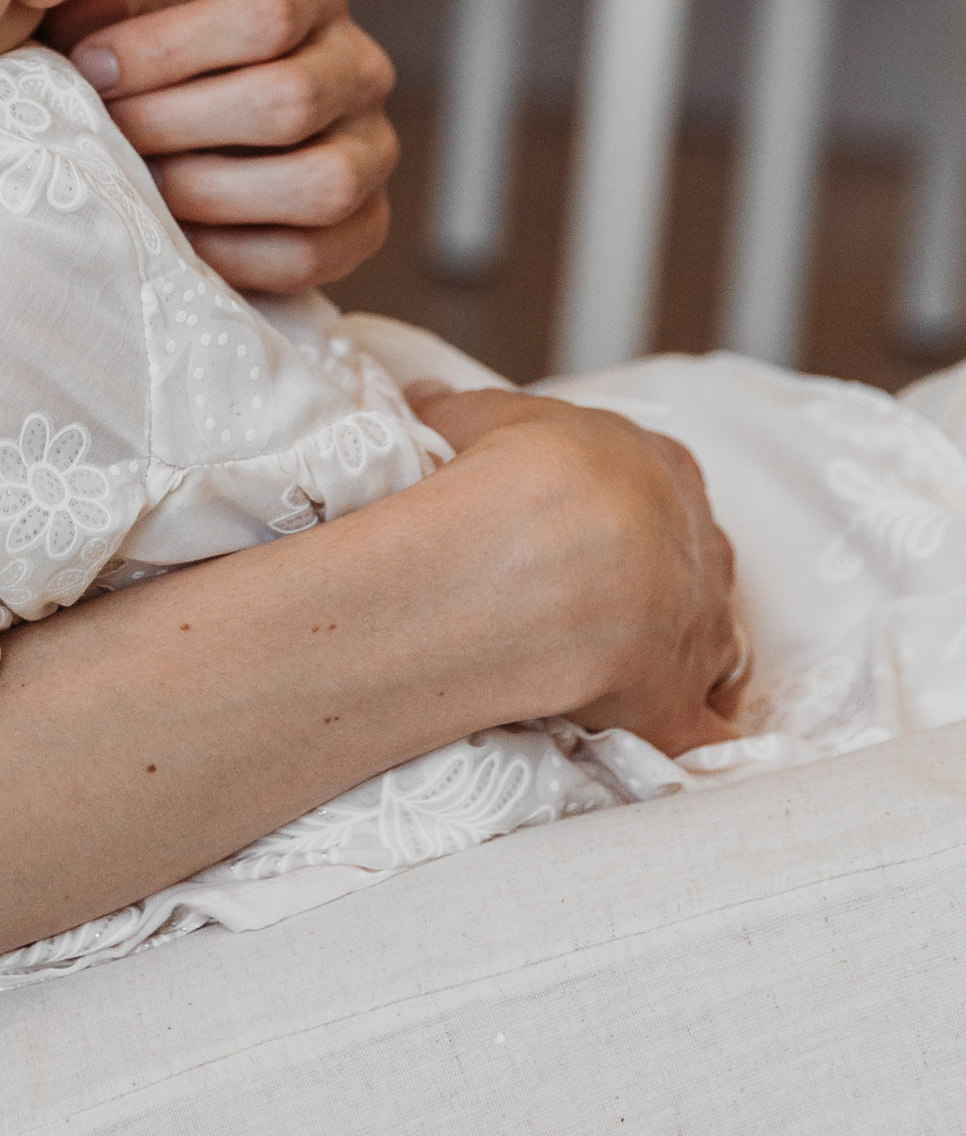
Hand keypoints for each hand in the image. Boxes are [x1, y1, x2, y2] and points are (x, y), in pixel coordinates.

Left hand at [46, 0, 396, 295]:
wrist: (199, 130)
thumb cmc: (160, 58)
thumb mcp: (131, 14)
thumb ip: (101, 7)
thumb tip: (80, 6)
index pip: (266, 9)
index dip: (166, 45)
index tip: (89, 68)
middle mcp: (360, 64)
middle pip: (290, 99)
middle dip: (176, 123)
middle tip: (105, 134)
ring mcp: (374, 150)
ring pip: (319, 183)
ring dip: (208, 191)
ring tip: (139, 184)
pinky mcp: (366, 226)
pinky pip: (310, 256)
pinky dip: (230, 255)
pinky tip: (171, 236)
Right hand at [408, 383, 744, 756]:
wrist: (542, 558)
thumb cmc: (522, 470)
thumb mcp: (482, 416)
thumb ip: (463, 410)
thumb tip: (428, 399)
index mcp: (665, 470)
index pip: (658, 482)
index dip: (620, 504)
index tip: (576, 520)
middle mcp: (701, 549)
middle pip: (690, 563)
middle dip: (653, 579)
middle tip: (587, 595)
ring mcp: (701, 633)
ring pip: (708, 644)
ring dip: (672, 652)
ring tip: (607, 663)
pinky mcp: (680, 710)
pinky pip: (702, 733)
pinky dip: (688, 736)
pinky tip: (653, 736)